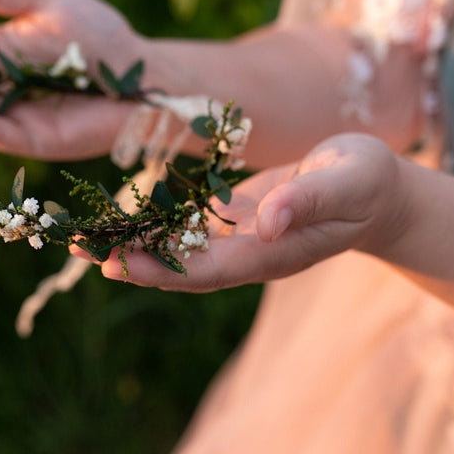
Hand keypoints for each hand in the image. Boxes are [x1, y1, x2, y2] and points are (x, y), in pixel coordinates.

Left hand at [80, 133, 407, 291]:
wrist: (376, 189)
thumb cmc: (368, 182)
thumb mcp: (348, 182)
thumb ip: (310, 200)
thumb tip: (267, 221)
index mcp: (271, 254)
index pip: (208, 271)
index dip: (162, 270)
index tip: (119, 265)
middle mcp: (246, 254)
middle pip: (179, 267)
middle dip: (129, 260)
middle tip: (77, 247)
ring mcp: (237, 240)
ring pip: (176, 248)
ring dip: (131, 243)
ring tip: (81, 234)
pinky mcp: (232, 220)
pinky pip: (185, 227)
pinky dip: (151, 222)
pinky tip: (117, 213)